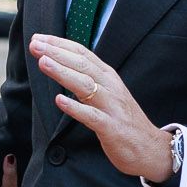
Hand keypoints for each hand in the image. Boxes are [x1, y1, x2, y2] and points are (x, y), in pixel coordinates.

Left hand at [33, 37, 174, 181]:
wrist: (151, 148)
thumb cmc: (123, 120)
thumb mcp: (107, 94)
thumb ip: (88, 80)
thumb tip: (63, 66)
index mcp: (108, 77)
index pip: (82, 54)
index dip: (60, 44)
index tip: (38, 38)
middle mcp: (110, 87)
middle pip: (82, 65)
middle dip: (57, 52)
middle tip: (35, 44)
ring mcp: (112, 107)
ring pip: (86, 85)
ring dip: (63, 73)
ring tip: (43, 62)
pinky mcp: (111, 127)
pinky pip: (91, 116)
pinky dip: (75, 107)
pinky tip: (59, 100)